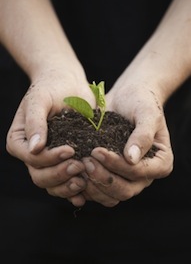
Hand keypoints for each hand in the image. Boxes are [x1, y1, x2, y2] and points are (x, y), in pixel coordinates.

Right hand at [6, 68, 94, 205]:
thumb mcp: (40, 99)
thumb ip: (35, 122)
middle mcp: (32, 154)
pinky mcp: (65, 161)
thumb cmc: (51, 87)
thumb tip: (34, 149)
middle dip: (60, 174)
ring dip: (67, 185)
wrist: (68, 83)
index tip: (70, 149)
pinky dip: (75, 189)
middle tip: (80, 166)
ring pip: (53, 184)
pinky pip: (66, 182)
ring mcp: (49, 160)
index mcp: (20, 141)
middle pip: (40, 176)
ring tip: (84, 180)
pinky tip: (86, 191)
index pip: (31, 159)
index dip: (50, 159)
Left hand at [77, 82, 172, 206]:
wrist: (127, 97)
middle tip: (86, 161)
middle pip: (125, 190)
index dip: (117, 165)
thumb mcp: (147, 113)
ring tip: (79, 165)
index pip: (139, 173)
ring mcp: (128, 177)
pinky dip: (87, 186)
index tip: (98, 151)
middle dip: (104, 178)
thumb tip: (132, 158)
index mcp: (161, 163)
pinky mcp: (112, 174)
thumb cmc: (141, 102)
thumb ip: (143, 135)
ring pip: (111, 196)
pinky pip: (100, 190)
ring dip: (94, 185)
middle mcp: (145, 175)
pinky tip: (75, 172)